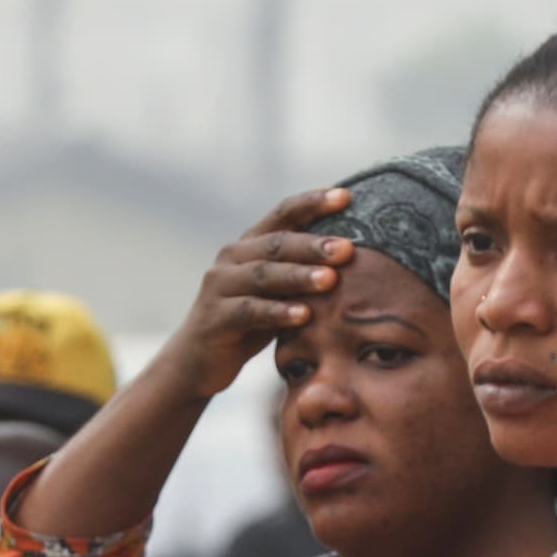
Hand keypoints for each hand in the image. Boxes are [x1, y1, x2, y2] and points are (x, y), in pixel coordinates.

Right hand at [154, 189, 353, 403]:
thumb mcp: (278, 293)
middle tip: (346, 249)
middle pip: (277, 244)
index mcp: (251, 244)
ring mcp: (220, 285)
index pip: (284, 214)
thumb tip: (357, 258)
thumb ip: (303, 273)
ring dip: (299, 276)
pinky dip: (278, 312)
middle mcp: (233, 257)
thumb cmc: (249, 323)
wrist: (200, 360)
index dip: (312, 202)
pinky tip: (304, 316)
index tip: (345, 196)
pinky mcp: (215, 317)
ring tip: (330, 280)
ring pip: (264, 275)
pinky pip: (250, 311)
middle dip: (314, 245)